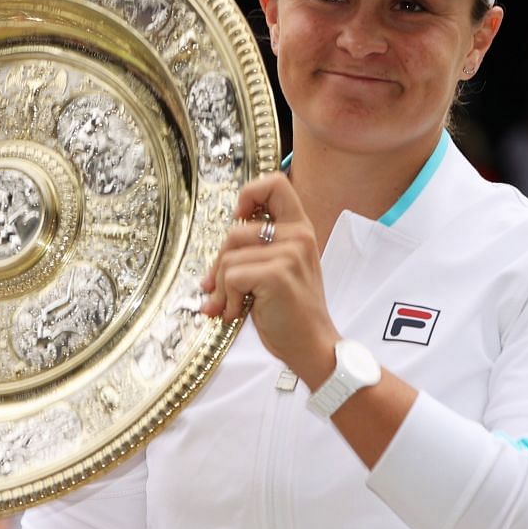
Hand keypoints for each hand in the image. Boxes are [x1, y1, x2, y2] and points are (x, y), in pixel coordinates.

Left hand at [199, 173, 337, 383]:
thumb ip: (258, 250)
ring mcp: (290, 253)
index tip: (239, 219)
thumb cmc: (291, 312)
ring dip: (220, 287)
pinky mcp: (277, 274)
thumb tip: (215, 256)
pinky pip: (230, 276)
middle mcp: (298, 236)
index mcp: (300, 229)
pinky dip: (225, 299)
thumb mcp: (281, 270)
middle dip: (219, 261)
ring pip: (229, 256)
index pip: (275, 183)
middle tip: (217, 287)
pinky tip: (236, 312)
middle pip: (236, 229)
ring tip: (230, 305)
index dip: (249, 195)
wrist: (312, 345)